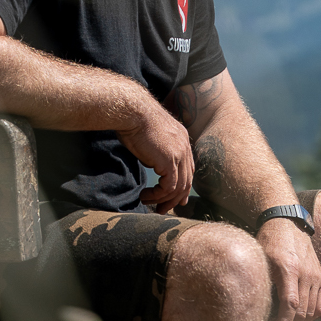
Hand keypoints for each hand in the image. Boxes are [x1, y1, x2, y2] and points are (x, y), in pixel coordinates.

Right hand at [119, 96, 193, 211]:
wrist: (132, 112)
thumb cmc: (134, 120)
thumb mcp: (149, 137)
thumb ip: (155, 151)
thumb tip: (150, 163)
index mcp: (182, 139)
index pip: (188, 168)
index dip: (183, 185)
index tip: (176, 198)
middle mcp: (185, 146)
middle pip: (187, 180)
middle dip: (176, 198)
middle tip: (164, 209)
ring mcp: (180, 154)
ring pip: (179, 187)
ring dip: (164, 200)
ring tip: (150, 205)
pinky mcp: (170, 161)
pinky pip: (169, 187)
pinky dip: (158, 195)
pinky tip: (146, 196)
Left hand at [256, 217, 320, 320]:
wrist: (288, 223)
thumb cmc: (269, 241)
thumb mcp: (260, 259)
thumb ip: (262, 283)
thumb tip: (256, 310)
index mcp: (288, 269)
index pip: (290, 305)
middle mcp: (306, 274)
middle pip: (302, 313)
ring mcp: (316, 276)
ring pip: (312, 312)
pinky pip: (320, 304)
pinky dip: (310, 316)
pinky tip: (297, 319)